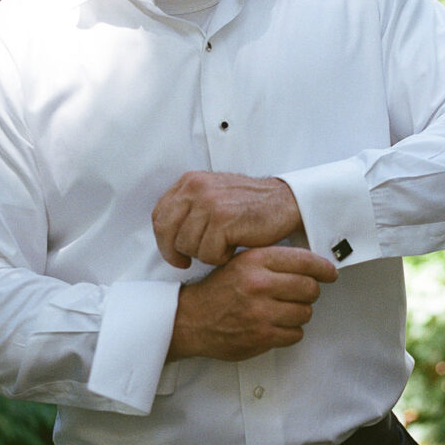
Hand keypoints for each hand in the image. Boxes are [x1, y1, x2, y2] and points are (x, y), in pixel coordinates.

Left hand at [152, 171, 302, 267]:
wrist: (285, 202)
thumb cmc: (250, 205)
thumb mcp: (213, 195)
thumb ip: (189, 207)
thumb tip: (165, 233)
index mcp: (190, 181)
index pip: (159, 215)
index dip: (163, 240)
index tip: (175, 254)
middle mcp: (196, 188)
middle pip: (166, 232)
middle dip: (176, 253)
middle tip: (187, 262)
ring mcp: (209, 203)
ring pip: (187, 245)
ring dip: (204, 254)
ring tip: (223, 246)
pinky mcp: (223, 220)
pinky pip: (207, 253)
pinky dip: (220, 258)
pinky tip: (233, 248)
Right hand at [167, 246, 337, 361]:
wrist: (190, 320)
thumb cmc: (218, 291)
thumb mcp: (241, 262)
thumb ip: (272, 260)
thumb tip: (312, 263)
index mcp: (255, 260)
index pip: (304, 261)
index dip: (323, 268)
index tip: (330, 273)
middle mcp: (258, 284)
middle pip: (310, 288)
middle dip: (309, 292)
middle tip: (299, 294)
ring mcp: (261, 312)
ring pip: (305, 312)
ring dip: (299, 313)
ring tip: (282, 311)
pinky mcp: (262, 336)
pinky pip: (295, 334)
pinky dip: (290, 332)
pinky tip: (275, 326)